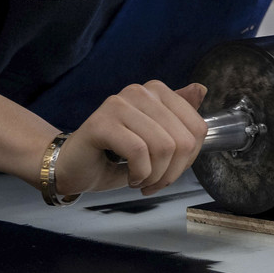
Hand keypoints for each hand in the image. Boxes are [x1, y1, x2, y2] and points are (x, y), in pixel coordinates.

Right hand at [52, 81, 208, 195]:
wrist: (72, 166)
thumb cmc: (114, 155)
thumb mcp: (156, 139)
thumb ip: (179, 117)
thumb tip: (201, 89)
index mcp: (156, 92)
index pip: (197, 128)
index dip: (190, 159)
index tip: (171, 171)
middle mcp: (139, 91)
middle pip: (183, 140)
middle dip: (172, 172)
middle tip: (154, 183)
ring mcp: (118, 104)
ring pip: (163, 147)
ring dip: (155, 176)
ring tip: (141, 180)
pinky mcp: (101, 122)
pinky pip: (138, 152)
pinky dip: (139, 174)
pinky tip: (130, 177)